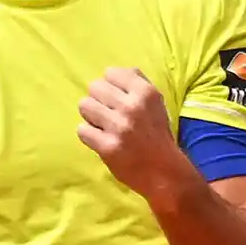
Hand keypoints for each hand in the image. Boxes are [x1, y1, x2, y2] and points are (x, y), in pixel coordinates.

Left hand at [77, 67, 194, 205]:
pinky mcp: (107, 146)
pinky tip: (100, 139)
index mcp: (146, 92)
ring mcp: (118, 127)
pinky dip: (89, 135)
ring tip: (103, 125)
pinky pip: (82, 130)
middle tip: (107, 114)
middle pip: (94, 87)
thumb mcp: (156, 103)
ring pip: (84, 106)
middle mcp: (132, 106)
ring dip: (91, 116)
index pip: (111, 73)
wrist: (164, 172)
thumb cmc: (157, 135)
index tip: (115, 98)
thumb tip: (113, 72)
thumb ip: (137, 83)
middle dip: (98, 100)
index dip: (110, 86)